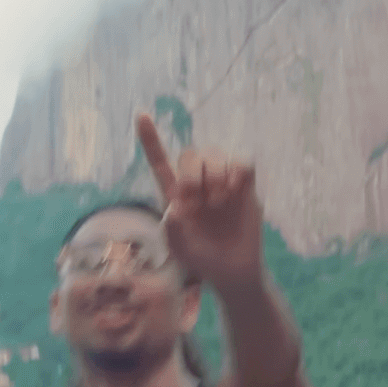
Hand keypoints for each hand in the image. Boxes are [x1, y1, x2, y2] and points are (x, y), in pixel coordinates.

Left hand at [136, 113, 263, 290]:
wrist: (233, 271)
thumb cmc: (202, 260)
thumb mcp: (180, 250)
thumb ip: (171, 230)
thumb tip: (174, 206)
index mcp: (175, 194)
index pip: (160, 161)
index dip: (150, 139)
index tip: (141, 115)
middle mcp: (197, 183)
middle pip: (190, 153)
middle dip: (190, 173)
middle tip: (195, 200)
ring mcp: (222, 182)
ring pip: (216, 153)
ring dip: (214, 174)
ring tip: (217, 201)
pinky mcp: (246, 187)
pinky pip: (243, 161)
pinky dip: (237, 172)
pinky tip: (234, 193)